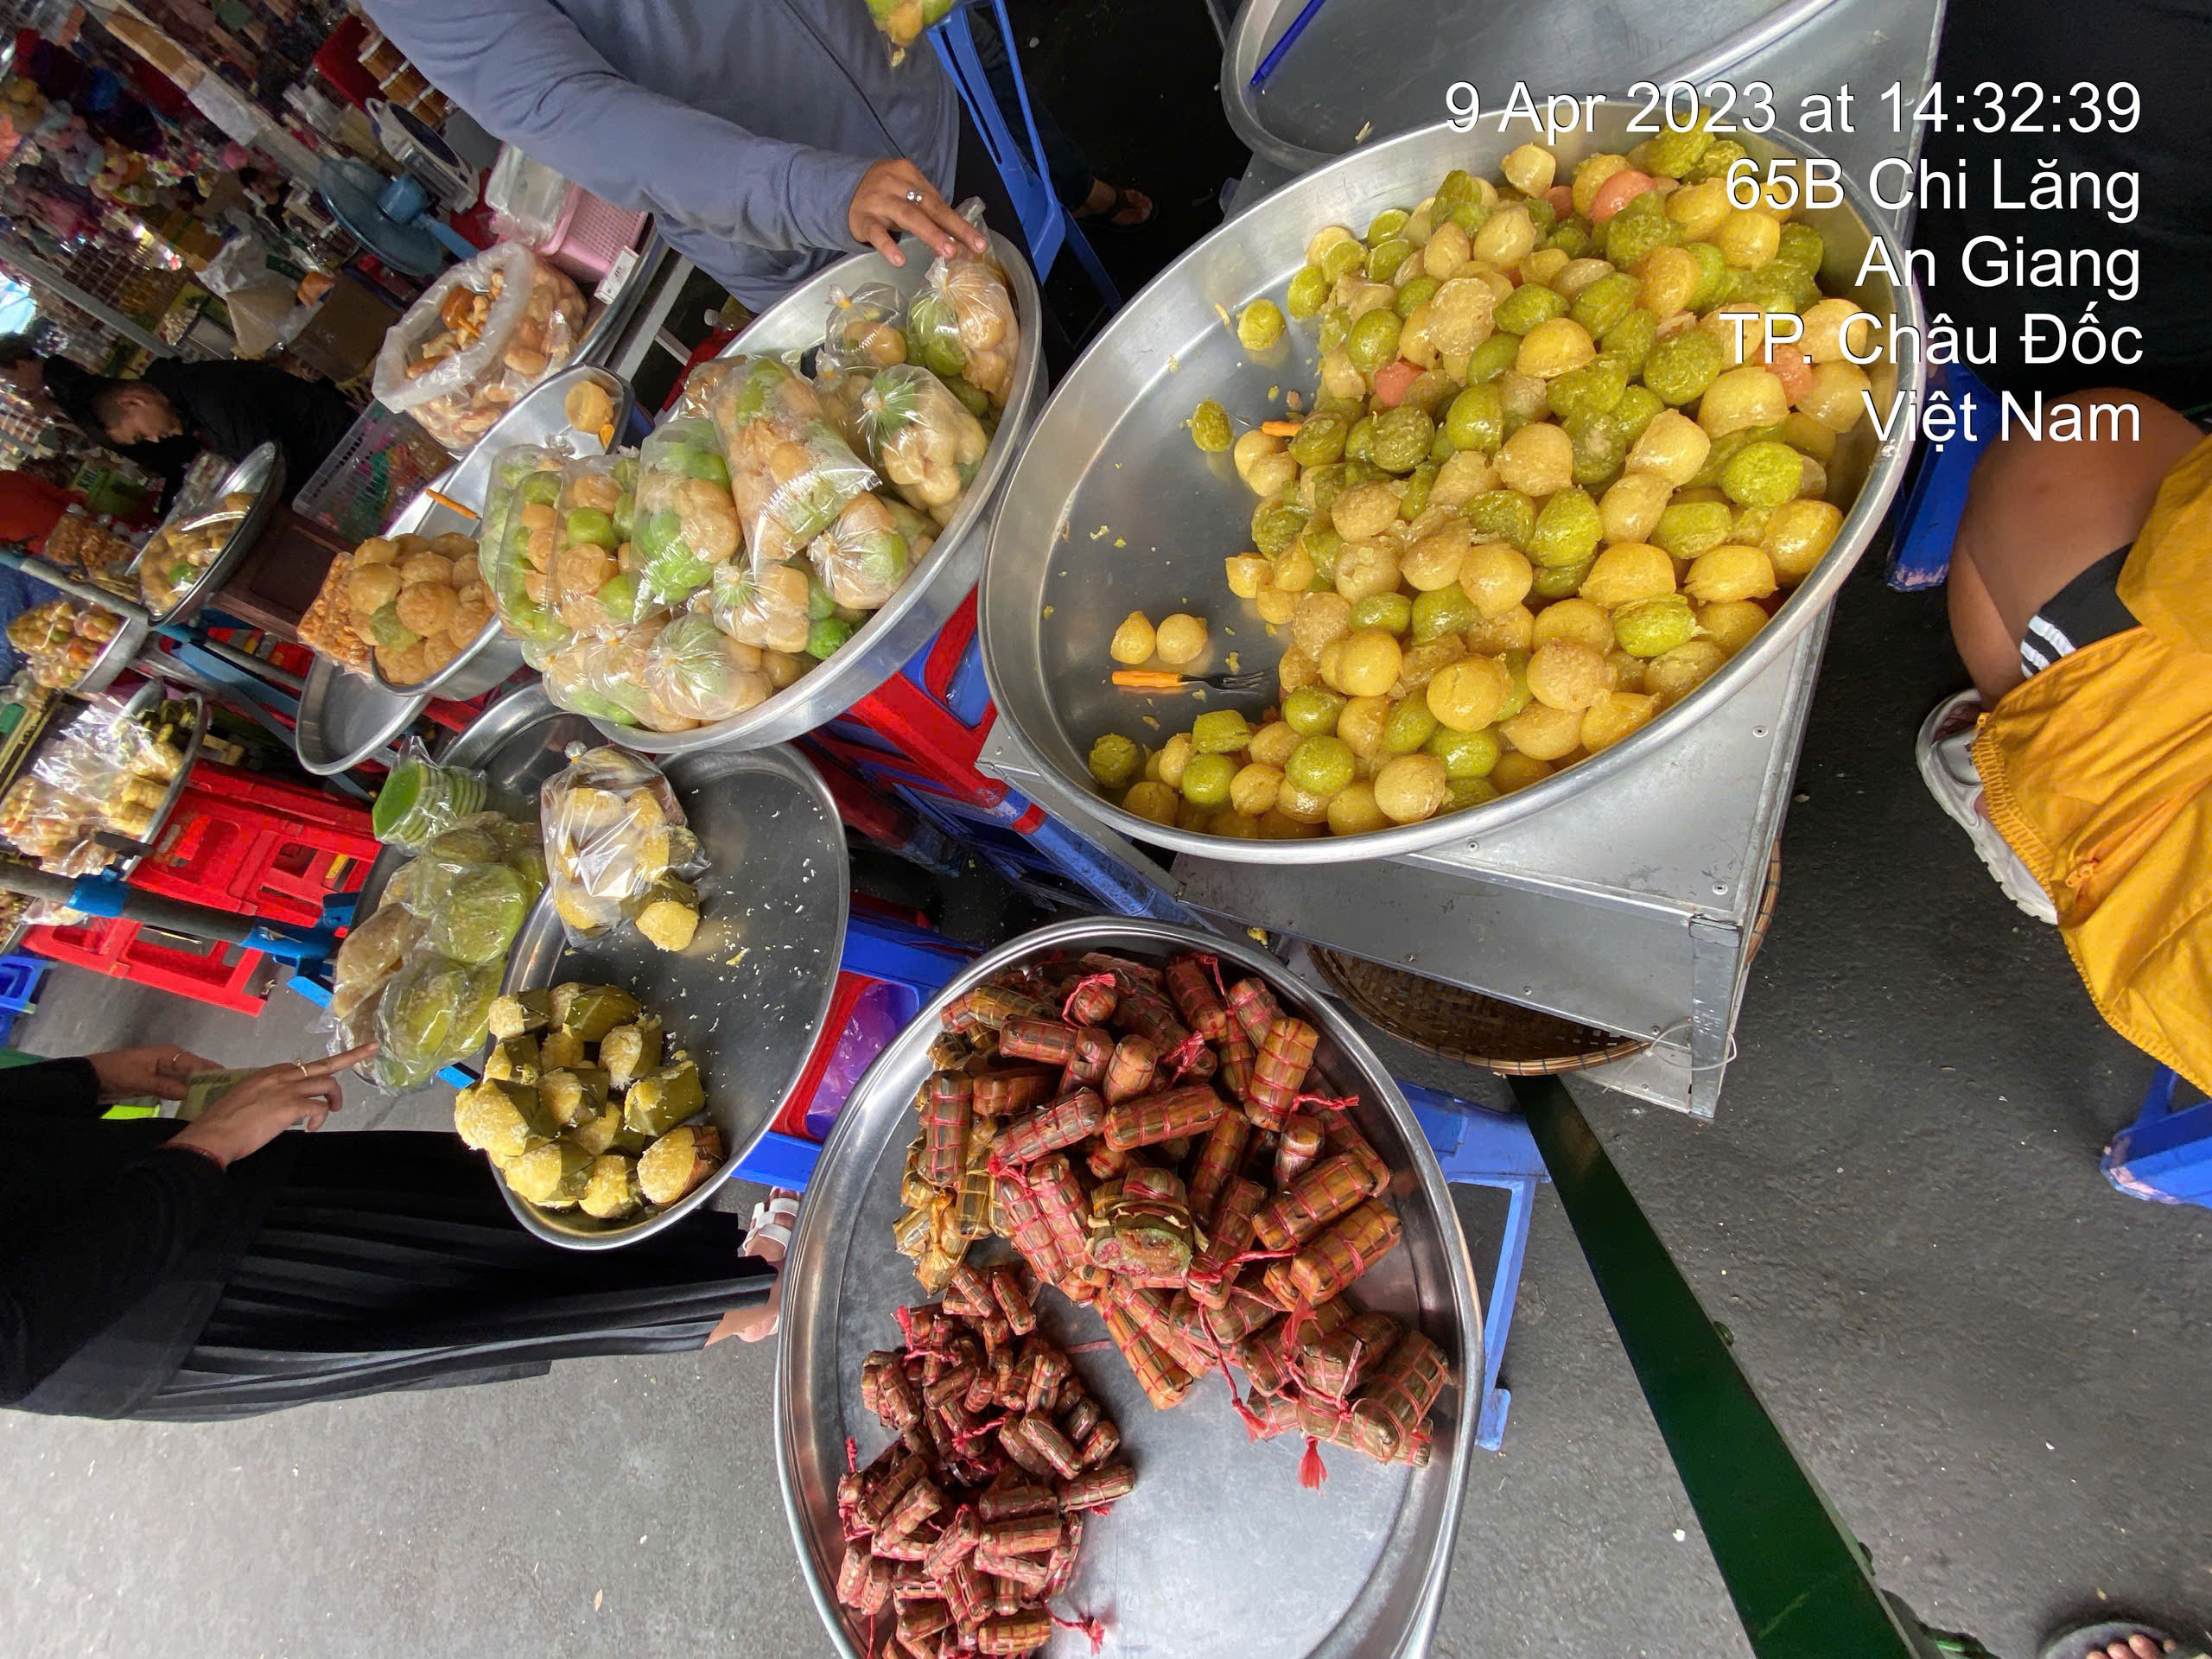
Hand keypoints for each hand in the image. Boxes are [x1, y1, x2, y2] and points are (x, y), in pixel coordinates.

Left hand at [89, 1045, 218, 1101]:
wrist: (91, 1078)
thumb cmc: (116, 1073)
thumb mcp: (139, 1080)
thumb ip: (164, 1086)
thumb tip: (190, 1094)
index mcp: (171, 1054)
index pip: (199, 1064)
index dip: (216, 1075)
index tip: (233, 1087)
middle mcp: (173, 1061)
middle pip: (198, 1072)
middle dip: (212, 1084)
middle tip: (229, 1100)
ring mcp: (167, 1072)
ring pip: (191, 1082)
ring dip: (201, 1092)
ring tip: (218, 1106)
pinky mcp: (161, 1083)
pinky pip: (180, 1089)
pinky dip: (188, 1096)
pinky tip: (198, 1107)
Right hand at [168, 1046, 373, 1169]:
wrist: (211, 1135)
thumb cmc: (222, 1124)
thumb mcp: (244, 1101)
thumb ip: (263, 1098)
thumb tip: (275, 1107)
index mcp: (267, 1074)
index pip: (300, 1065)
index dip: (319, 1070)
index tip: (331, 1070)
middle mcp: (279, 1076)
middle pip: (323, 1064)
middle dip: (352, 1056)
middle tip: (372, 1049)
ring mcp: (286, 1089)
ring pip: (327, 1083)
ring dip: (335, 1099)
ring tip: (332, 1111)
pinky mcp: (290, 1106)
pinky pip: (319, 1107)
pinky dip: (321, 1117)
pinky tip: (312, 1128)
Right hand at [848, 159, 988, 266]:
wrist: (845, 190)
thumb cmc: (887, 196)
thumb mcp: (908, 196)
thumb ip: (932, 215)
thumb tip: (963, 244)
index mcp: (909, 174)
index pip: (938, 202)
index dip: (958, 224)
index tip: (977, 243)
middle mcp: (895, 183)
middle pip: (928, 206)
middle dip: (952, 227)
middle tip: (972, 247)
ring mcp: (877, 200)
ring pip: (907, 216)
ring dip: (930, 233)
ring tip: (948, 252)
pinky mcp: (863, 218)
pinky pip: (877, 233)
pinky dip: (888, 246)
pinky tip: (900, 260)